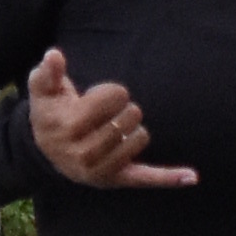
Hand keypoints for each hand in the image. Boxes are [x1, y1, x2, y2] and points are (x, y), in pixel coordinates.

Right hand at [28, 45, 193, 188]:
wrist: (47, 153)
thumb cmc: (50, 113)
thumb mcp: (42, 91)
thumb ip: (47, 72)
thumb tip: (54, 55)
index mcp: (70, 126)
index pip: (116, 96)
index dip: (111, 92)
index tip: (97, 98)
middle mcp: (85, 152)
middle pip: (132, 115)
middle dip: (122, 109)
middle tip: (104, 115)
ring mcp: (103, 169)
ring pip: (141, 137)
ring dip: (131, 129)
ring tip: (111, 131)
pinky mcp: (118, 180)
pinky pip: (147, 178)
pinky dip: (170, 178)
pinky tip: (192, 177)